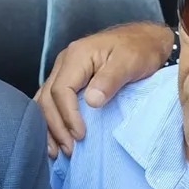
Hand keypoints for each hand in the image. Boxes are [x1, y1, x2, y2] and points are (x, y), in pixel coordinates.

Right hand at [35, 22, 172, 157]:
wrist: (144, 38)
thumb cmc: (139, 49)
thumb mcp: (130, 62)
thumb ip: (110, 80)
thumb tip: (92, 102)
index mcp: (76, 56)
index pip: (61, 89)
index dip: (68, 115)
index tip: (80, 135)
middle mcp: (64, 63)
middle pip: (47, 98)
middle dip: (56, 126)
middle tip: (69, 149)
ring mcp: (63, 71)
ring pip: (44, 101)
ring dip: (48, 126)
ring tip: (57, 150)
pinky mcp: (67, 80)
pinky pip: (51, 101)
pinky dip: (50, 120)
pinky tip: (54, 137)